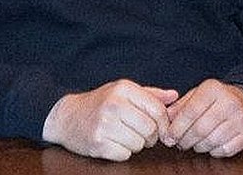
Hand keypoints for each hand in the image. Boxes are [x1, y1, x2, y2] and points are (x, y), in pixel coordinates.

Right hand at [42, 79, 178, 161]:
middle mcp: (114, 104)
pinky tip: (114, 143)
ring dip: (136, 145)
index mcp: (123, 89)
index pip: (157, 110)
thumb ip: (150, 94)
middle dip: (150, 136)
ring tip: (125, 136)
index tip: (160, 128)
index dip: (163, 123)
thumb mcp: (123, 91)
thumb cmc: (100, 103)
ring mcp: (104, 124)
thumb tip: (175, 96)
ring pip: (139, 144)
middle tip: (141, 134)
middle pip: (150, 129)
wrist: (67, 117)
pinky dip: (123, 152)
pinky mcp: (98, 143)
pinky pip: (124, 154)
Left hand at [165, 79, 242, 157]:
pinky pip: (224, 150)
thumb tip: (165, 119)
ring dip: (198, 147)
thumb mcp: (198, 95)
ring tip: (194, 143)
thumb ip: (180, 106)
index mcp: (213, 89)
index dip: (177, 127)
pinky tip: (210, 145)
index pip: (190, 111)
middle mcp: (229, 102)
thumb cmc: (217, 99)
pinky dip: (213, 151)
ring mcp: (240, 118)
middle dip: (185, 140)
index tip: (169, 136)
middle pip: (200, 129)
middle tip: (179, 144)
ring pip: (211, 141)